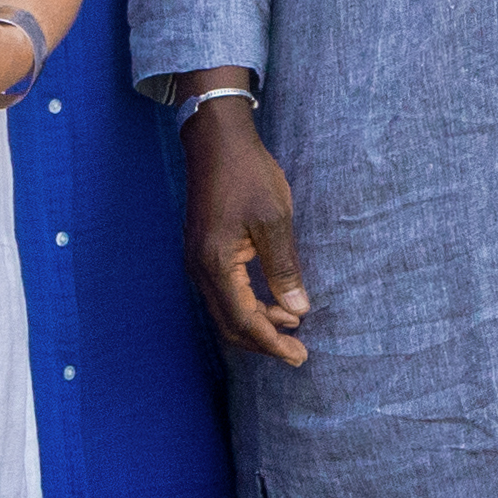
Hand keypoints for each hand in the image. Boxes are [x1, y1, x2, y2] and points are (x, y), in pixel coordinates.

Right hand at [185, 93, 311, 364]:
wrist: (216, 140)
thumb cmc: (248, 174)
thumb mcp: (274, 220)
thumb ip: (284, 268)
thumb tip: (297, 310)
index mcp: (215, 264)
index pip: (244, 320)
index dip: (272, 343)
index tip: (299, 357)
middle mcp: (200, 269)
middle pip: (230, 325)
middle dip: (264, 342)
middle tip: (298, 353)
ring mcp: (198, 261)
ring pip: (226, 311)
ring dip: (258, 324)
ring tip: (292, 327)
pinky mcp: (203, 252)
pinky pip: (224, 293)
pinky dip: (248, 305)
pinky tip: (274, 302)